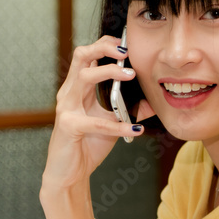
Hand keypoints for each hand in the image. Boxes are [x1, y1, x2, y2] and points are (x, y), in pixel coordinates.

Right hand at [40, 36, 141, 218]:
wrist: (69, 175)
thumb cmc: (87, 146)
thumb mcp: (112, 125)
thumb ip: (128, 111)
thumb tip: (152, 102)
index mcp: (77, 88)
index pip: (88, 56)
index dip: (106, 45)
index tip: (127, 44)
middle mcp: (69, 93)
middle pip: (81, 56)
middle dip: (103, 48)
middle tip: (126, 51)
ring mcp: (66, 108)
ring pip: (84, 77)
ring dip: (109, 73)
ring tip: (131, 75)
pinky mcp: (68, 126)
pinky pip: (96, 121)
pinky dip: (118, 124)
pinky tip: (135, 129)